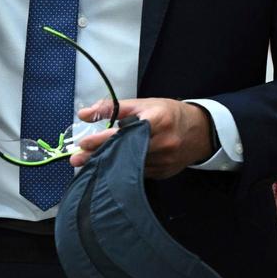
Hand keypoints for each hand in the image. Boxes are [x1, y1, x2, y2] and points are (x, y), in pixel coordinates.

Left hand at [70, 97, 215, 178]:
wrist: (201, 131)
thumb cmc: (168, 114)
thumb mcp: (143, 104)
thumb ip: (113, 108)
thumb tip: (83, 114)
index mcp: (157, 122)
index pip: (125, 132)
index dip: (102, 139)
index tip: (83, 143)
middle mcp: (162, 143)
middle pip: (124, 152)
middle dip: (98, 157)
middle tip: (76, 160)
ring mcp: (165, 161)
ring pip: (131, 166)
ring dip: (108, 165)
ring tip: (87, 165)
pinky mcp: (164, 173)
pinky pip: (139, 173)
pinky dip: (123, 171)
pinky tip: (109, 169)